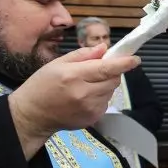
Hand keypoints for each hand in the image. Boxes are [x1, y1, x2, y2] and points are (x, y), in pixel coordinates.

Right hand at [8, 44, 140, 158]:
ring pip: (110, 92)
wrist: (32, 114)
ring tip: (85, 86)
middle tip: (99, 71)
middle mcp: (84, 93)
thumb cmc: (42, 85)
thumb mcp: (57, 64)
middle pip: (113, 80)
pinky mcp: (92, 118)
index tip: (135, 59)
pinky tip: (84, 98)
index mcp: (74, 76)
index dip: (123, 64)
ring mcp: (89, 108)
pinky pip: (105, 103)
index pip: (106, 69)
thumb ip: (83, 55)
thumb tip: (105, 49)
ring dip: (105, 85)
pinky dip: (100, 97)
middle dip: (112, 73)